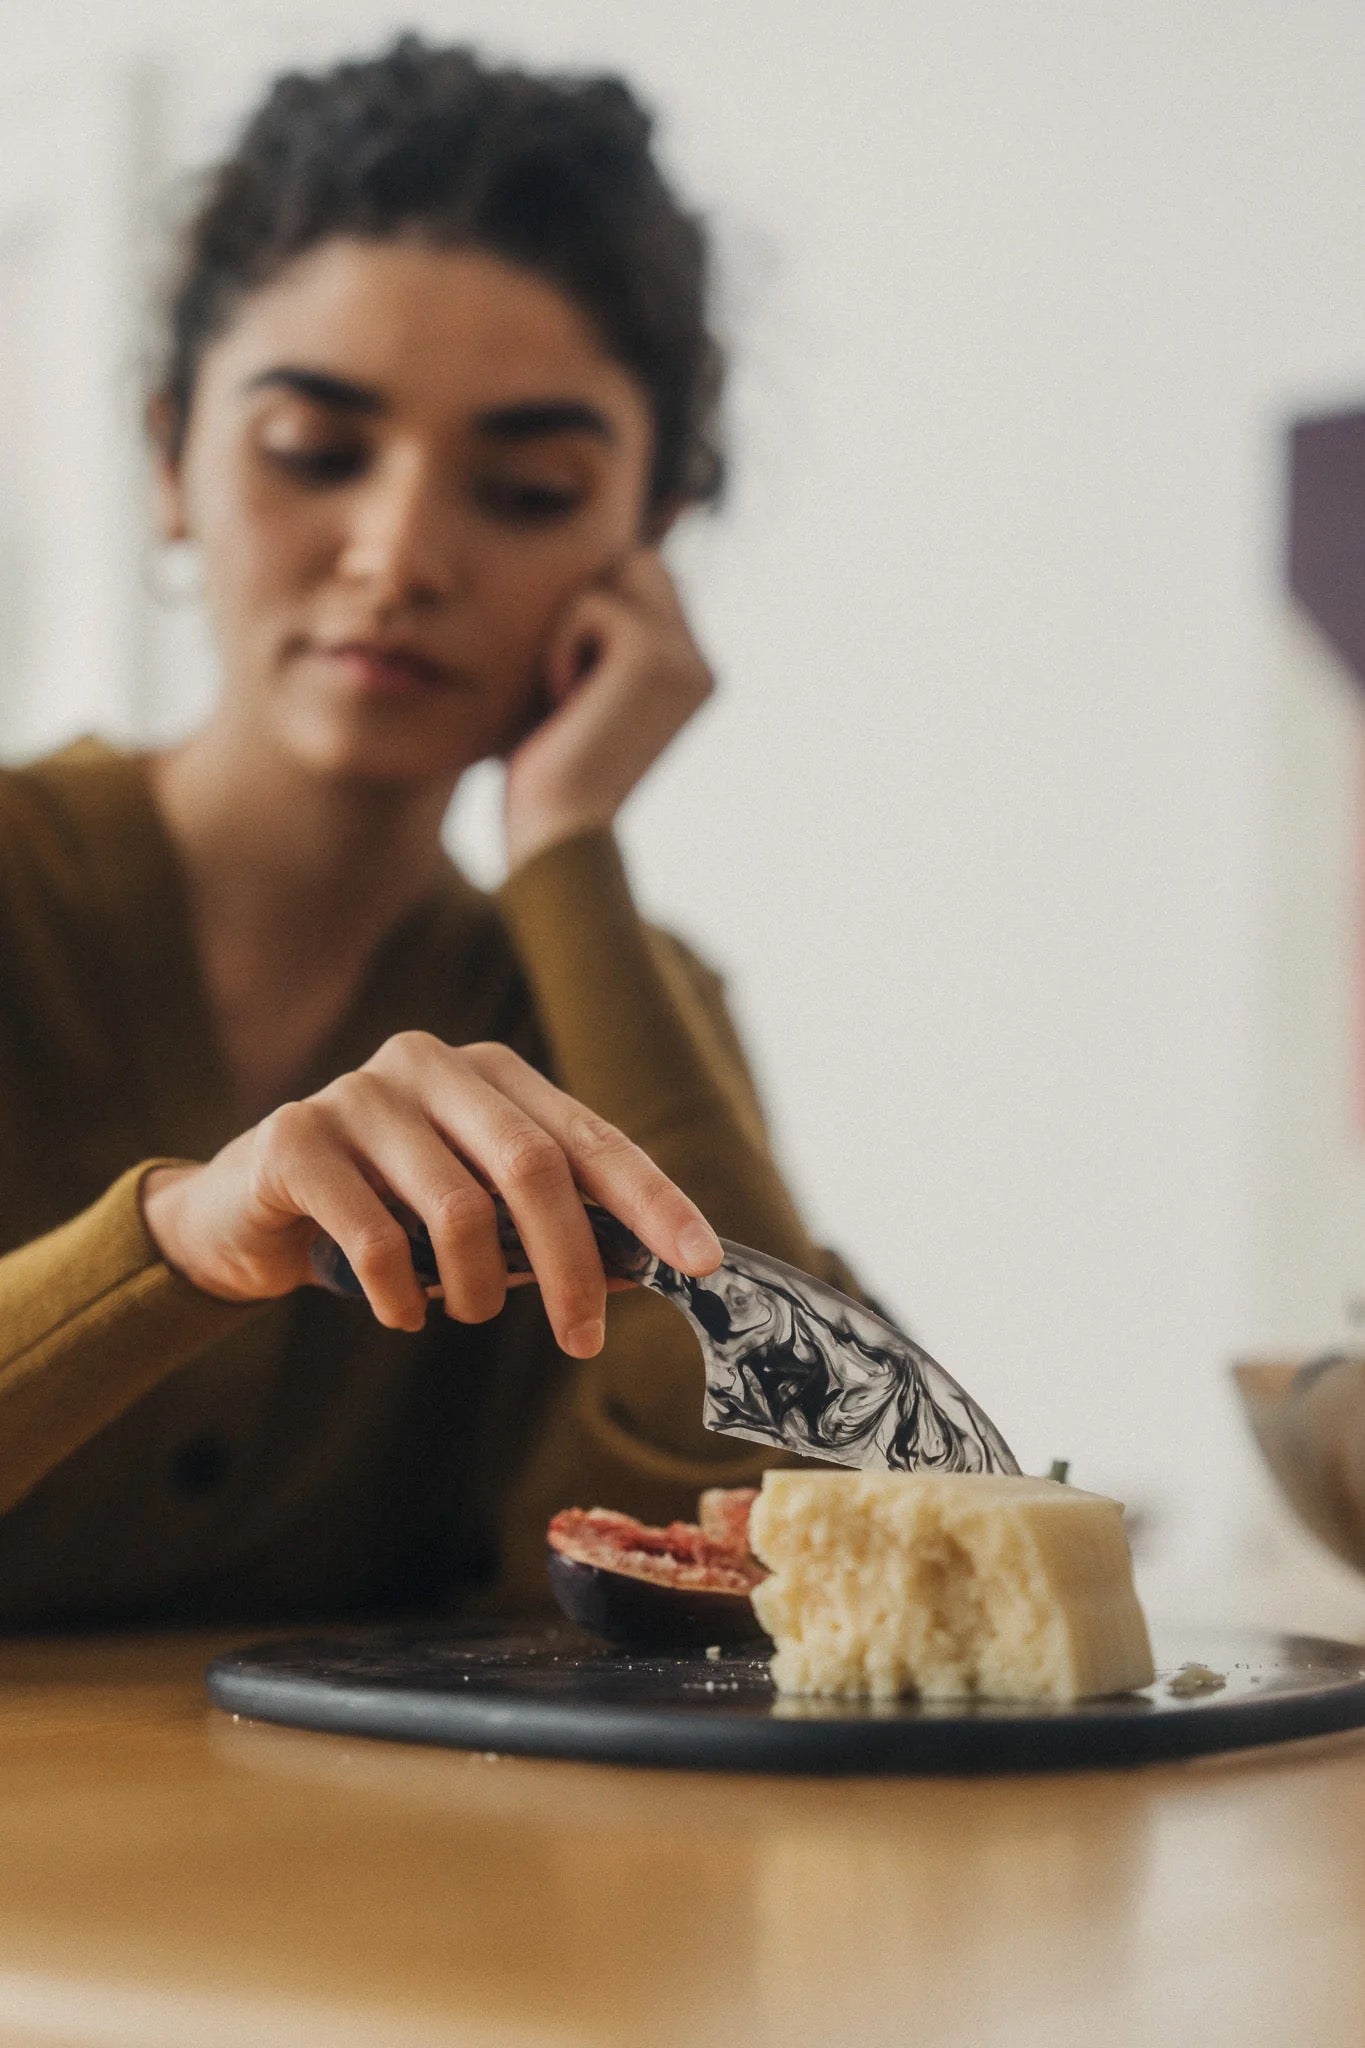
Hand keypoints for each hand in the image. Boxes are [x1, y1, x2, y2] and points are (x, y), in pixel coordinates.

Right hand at [139, 1035, 722, 1353]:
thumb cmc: (385, 1210)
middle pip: (533, 1166)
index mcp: (490, 1073)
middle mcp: (431, 1065)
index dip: (651, 1199)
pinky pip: (376, 1236)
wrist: (247, 1210)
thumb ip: (549, 1224)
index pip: (589, 1137)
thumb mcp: (476, 1212)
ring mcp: (360, 1093)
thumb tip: (648, 1266)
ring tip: (463, 1313)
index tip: (702, 1262)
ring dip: (474, 1287)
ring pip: (458, 1209)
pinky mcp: (297, 1137)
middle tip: (581, 1338)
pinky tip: (401, 1313)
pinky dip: (401, 1295)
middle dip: (572, 1264)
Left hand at [502, 547, 713, 870]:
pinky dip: (560, 648)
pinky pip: (592, 604)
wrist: (560, 838)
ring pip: (619, 573)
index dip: (597, 607)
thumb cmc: (549, 782)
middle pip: (643, 563)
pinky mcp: (653, 655)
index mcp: (690, 680)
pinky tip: (563, 702)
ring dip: (573, 624)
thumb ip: (589, 644)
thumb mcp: (573, 701)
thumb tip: (574, 585)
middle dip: (592, 598)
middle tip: (563, 673)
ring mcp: (685, 658)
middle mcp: (699, 666)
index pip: (649, 588)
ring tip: (564, 692)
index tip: (567, 679)